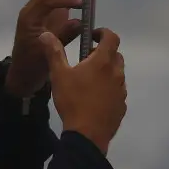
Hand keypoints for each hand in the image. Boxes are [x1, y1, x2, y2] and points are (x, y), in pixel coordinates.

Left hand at [5, 0, 85, 97]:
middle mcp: (35, 9)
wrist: (23, 76)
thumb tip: (80, 22)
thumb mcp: (45, 54)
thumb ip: (62, 37)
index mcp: (30, 17)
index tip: (80, 4)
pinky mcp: (51, 16)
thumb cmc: (32, 66)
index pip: (48, 0)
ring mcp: (43, 12)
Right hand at [40, 28, 126, 155]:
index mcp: (103, 62)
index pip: (112, 37)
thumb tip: (46, 34)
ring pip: (117, 74)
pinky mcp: (122, 106)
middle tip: (86, 59)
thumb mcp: (59, 75)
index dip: (103, 32)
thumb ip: (54, 52)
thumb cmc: (73, 101)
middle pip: (116, 55)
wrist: (87, 135)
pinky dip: (109, 89)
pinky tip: (95, 99)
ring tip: (89, 81)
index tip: (91, 36)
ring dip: (106, 71)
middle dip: (103, 53)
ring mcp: (121, 91)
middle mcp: (117, 73)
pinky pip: (117, 91)